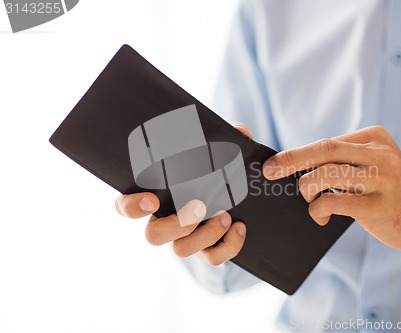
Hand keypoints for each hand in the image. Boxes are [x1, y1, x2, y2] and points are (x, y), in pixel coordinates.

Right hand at [114, 123, 251, 265]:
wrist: (236, 195)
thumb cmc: (216, 170)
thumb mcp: (220, 152)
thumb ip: (225, 139)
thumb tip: (237, 130)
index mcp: (155, 197)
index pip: (125, 206)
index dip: (131, 207)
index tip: (150, 199)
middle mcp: (165, 222)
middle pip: (153, 236)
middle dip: (176, 223)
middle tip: (200, 205)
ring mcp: (185, 239)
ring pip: (181, 251)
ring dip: (205, 234)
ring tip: (225, 214)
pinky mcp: (207, 250)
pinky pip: (211, 258)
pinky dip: (227, 246)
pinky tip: (239, 226)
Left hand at [262, 125, 400, 250]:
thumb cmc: (389, 190)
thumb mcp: (372, 163)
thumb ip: (343, 161)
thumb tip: (298, 166)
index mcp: (374, 138)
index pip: (327, 142)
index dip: (298, 153)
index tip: (275, 162)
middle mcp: (379, 154)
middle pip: (325, 150)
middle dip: (291, 160)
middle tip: (270, 171)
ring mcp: (382, 178)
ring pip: (328, 174)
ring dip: (308, 188)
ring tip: (308, 199)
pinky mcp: (379, 205)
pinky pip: (337, 202)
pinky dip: (319, 208)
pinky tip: (320, 216)